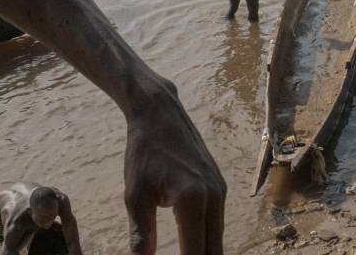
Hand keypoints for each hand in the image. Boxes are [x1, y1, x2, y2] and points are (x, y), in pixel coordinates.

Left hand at [124, 85, 225, 254]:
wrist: (161, 114)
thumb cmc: (143, 153)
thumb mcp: (135, 195)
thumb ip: (142, 235)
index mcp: (192, 200)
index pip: (196, 254)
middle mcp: (214, 198)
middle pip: (214, 252)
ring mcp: (220, 193)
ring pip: (218, 241)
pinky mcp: (219, 188)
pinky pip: (216, 226)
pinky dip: (207, 245)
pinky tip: (195, 253)